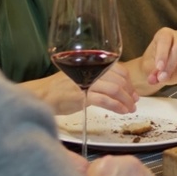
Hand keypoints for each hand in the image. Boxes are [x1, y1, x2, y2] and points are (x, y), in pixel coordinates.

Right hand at [23, 67, 137, 114]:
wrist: (43, 95)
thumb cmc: (61, 89)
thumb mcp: (82, 78)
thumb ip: (99, 78)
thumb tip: (120, 87)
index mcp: (91, 63)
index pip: (118, 68)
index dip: (128, 81)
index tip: (133, 91)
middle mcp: (90, 69)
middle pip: (119, 79)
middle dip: (130, 92)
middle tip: (134, 102)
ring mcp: (85, 81)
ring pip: (115, 90)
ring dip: (126, 101)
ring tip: (130, 109)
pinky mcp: (81, 95)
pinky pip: (105, 100)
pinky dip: (117, 107)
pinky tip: (122, 111)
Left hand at [133, 28, 176, 93]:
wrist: (160, 72)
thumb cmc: (153, 66)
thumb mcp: (148, 68)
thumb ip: (151, 72)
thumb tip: (155, 79)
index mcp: (164, 34)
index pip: (165, 38)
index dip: (162, 52)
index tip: (159, 67)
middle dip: (172, 62)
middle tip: (164, 77)